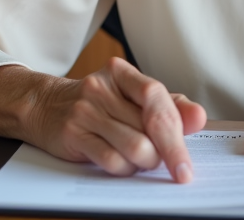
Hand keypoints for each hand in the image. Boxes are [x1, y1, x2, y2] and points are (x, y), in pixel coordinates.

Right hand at [32, 57, 206, 181]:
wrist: (45, 106)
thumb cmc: (98, 103)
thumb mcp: (131, 96)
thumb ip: (168, 106)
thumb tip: (198, 117)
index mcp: (122, 74)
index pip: (156, 96)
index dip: (177, 129)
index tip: (189, 158)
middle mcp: (102, 89)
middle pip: (149, 127)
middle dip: (166, 151)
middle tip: (175, 166)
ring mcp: (85, 111)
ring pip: (135, 147)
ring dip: (147, 162)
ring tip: (144, 160)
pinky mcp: (73, 135)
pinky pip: (112, 161)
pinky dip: (125, 169)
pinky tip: (124, 164)